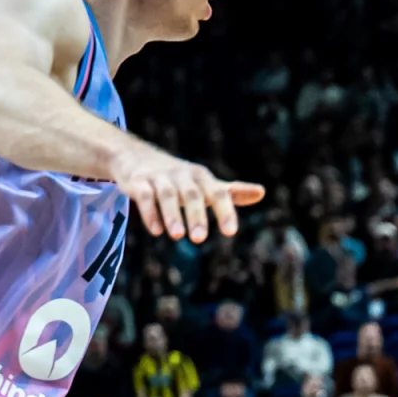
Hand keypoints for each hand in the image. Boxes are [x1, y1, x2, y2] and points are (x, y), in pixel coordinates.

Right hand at [114, 138, 264, 242]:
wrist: (136, 156)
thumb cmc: (180, 178)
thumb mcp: (206, 183)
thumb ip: (231, 192)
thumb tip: (261, 192)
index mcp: (202, 177)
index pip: (218, 193)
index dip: (225, 211)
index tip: (230, 233)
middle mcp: (182, 175)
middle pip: (192, 194)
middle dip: (196, 216)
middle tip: (199, 239)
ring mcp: (159, 177)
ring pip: (167, 194)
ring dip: (173, 215)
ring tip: (178, 236)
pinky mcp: (138, 181)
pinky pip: (145, 195)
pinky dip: (150, 212)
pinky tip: (157, 231)